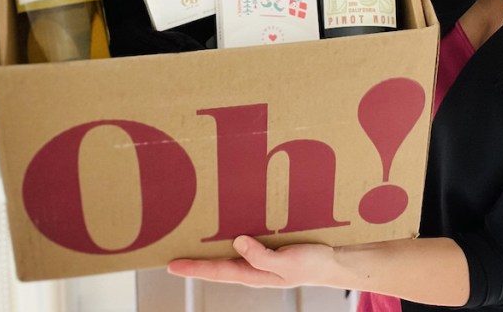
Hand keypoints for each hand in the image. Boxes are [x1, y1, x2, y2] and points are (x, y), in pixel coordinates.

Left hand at [167, 235, 335, 287]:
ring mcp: (258, 258)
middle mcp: (252, 266)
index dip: (193, 268)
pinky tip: (221, 229)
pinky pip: (242, 243)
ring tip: (188, 239)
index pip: (217, 272)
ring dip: (208, 249)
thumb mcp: (288, 263)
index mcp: (254, 274)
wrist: (332, 262)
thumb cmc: (312, 264)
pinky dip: (227, 237)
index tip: (171, 266)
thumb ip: (262, 257)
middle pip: (216, 265)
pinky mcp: (266, 247)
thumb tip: (237, 242)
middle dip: (194, 261)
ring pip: (227, 253)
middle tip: (170, 254)